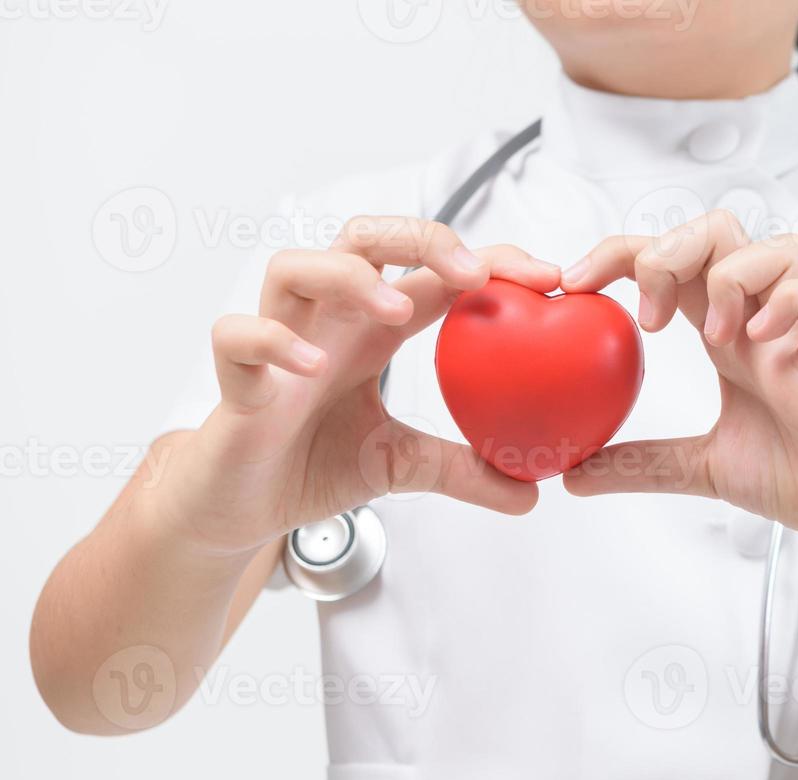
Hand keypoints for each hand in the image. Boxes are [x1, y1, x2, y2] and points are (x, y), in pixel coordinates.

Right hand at [160, 217, 555, 555]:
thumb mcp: (403, 466)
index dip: (488, 260)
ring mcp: (276, 341)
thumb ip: (464, 470)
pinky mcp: (233, 378)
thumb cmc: (312, 464)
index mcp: (372, 328)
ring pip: (293, 266)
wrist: (241, 507)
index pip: (432, 270)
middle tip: (471, 273)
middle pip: (363, 237)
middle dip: (420, 239)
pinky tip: (314, 365)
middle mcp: (326, 319)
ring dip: (347, 276)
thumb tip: (532, 493)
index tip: (546, 279)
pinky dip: (275, 340)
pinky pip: (237, 336)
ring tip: (397, 310)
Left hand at [557, 211, 797, 557]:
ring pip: (776, 245)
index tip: (575, 283)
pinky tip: (766, 340)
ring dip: (732, 277)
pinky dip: (792, 302)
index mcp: (725, 333)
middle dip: (669, 251)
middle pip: (718, 230)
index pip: (668, 259)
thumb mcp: (701, 467)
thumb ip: (642, 463)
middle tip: (649, 319)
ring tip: (718, 337)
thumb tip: (573, 476)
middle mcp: (761, 319)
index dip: (619, 254)